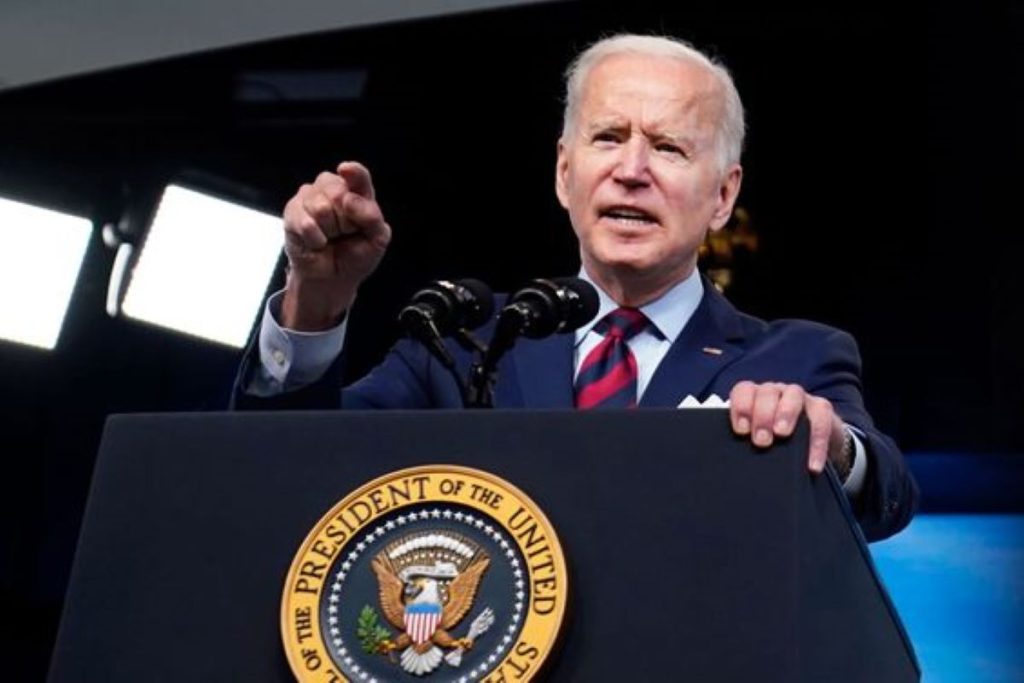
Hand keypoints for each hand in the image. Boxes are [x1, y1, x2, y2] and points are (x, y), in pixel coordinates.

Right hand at [280, 161, 391, 329]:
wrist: (332, 278)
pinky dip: (315, 239)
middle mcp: (332, 188)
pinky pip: (305, 222)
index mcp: (357, 192)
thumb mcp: (376, 240)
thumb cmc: (356, 255)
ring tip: (330, 237)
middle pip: (338, 192)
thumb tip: (349, 199)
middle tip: (345, 233)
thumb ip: (372, 217)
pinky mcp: (292, 211)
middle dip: (346, 220)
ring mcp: (310, 197)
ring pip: (321, 207)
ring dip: (329, 231)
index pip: (357, 175)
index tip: (345, 169)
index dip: (353, 172)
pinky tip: (317, 242)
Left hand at [728, 381, 848, 473]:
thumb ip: (747, 442)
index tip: (741, 431)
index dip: (741, 407)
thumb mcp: (760, 440)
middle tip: (761, 440)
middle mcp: (777, 392)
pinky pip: (821, 420)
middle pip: (767, 392)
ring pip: (793, 395)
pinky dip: (817, 442)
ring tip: (782, 435)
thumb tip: (733, 460)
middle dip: (762, 415)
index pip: (744, 391)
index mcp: (755, 397)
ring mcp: (800, 398)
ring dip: (786, 413)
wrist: (812, 448)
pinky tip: (812, 464)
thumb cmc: (776, 443)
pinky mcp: (822, 409)